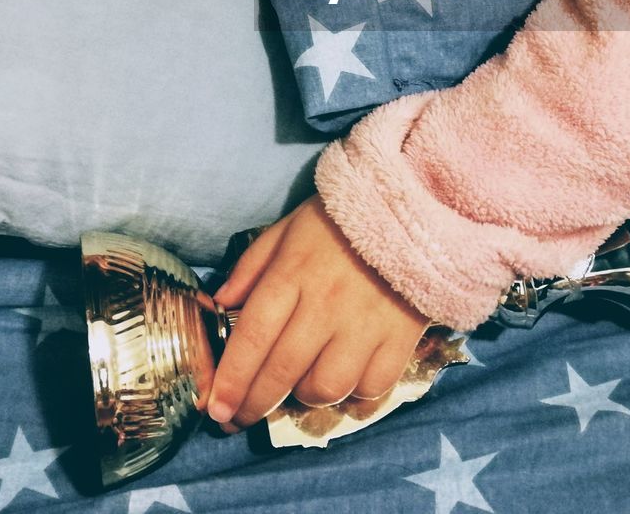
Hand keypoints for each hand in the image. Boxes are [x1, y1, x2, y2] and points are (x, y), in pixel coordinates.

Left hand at [205, 195, 430, 430]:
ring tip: (300, 387)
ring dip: (306, 396)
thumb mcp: (288, 229)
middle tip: (239, 420)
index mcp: (293, 273)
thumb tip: (220, 304)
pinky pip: (372, 387)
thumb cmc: (341, 221)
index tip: (217, 408)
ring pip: (327, 387)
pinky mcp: (401, 336)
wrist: (412, 209)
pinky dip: (355, 396)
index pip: (253, 336)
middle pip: (283, 371)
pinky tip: (346, 386)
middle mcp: (326, 304)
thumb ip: (252, 266)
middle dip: (255, 404)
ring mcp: (366, 323)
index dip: (232, 379)